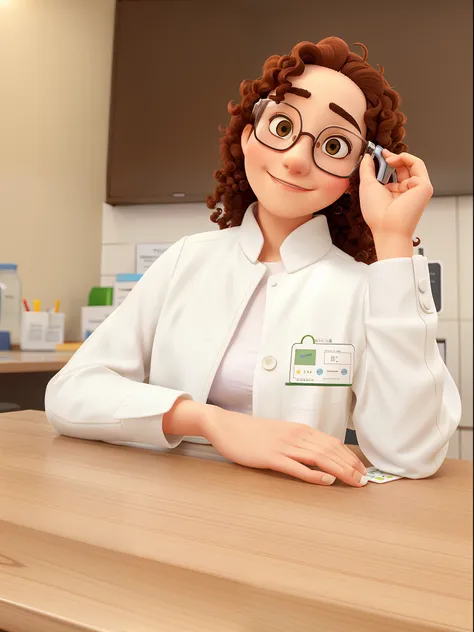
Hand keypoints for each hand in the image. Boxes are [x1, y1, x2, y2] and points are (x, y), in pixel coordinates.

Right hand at [203, 406, 367, 486]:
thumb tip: (318, 454)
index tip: (361, 470)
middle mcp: (296, 435)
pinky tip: (326, 480)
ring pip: (319, 458)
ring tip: (354, 482)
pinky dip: (314, 474)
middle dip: (350, 466)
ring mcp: (284, 446)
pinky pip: (297, 467)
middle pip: (330, 451)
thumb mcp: (280, 433)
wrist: (226, 426)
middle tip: (365, 481)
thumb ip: (298, 441)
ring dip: (340, 471)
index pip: (332, 442)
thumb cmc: (252, 433)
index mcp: (300, 429)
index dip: (349, 457)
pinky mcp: (271, 457)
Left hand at [358, 149, 433, 245]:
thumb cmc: (376, 213)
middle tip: (382, 153)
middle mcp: (407, 191)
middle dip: (393, 158)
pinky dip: (406, 159)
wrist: (387, 227)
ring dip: (399, 157)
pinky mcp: (424, 187)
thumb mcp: (367, 186)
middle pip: (404, 167)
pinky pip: (418, 165)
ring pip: (413, 164)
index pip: (395, 172)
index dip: (387, 161)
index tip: (378, 153)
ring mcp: (417, 189)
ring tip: (387, 157)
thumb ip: (367, 169)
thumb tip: (367, 156)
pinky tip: (394, 161)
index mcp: (395, 193)